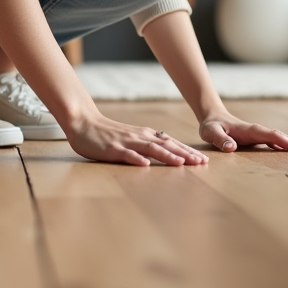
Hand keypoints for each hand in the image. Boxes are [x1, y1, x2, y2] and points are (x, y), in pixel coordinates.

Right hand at [66, 112, 208, 166]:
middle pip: (167, 146)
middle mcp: (140, 137)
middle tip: (202, 163)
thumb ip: (148, 144)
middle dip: (185, 154)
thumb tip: (167, 150)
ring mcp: (127, 142)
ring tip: (181, 163)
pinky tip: (145, 165)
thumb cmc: (108, 133)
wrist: (84, 123)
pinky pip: (126, 154)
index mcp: (146, 135)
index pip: (171, 143)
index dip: (188, 151)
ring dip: (167, 156)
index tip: (203, 160)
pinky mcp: (113, 149)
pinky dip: (137, 159)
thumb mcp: (133, 137)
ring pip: (151, 149)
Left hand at [199, 112, 287, 152]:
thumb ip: (220, 140)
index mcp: (249, 130)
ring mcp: (257, 134)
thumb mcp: (211, 132)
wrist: (212, 117)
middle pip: (277, 135)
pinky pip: (273, 141)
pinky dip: (283, 144)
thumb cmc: (211, 126)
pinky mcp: (256, 138)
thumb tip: (232, 148)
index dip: (283, 141)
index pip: (269, 135)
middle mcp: (256, 131)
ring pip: (277, 137)